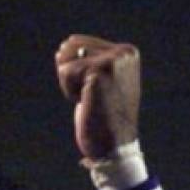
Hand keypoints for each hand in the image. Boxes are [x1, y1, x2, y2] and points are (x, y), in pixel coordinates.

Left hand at [55, 35, 139, 159]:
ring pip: (66, 62)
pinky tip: (87, 102)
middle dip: (71, 76)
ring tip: (90, 99)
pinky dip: (69, 91)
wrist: (114, 145)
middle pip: (69, 49)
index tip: (96, 90)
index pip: (77, 43)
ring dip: (70, 85)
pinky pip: (65, 72)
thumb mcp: (98, 82)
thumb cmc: (103, 116)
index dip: (75, 71)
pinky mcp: (99, 71)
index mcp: (127, 51)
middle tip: (92, 96)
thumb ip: (86, 61)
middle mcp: (123, 52)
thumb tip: (63, 47)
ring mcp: (113, 60)